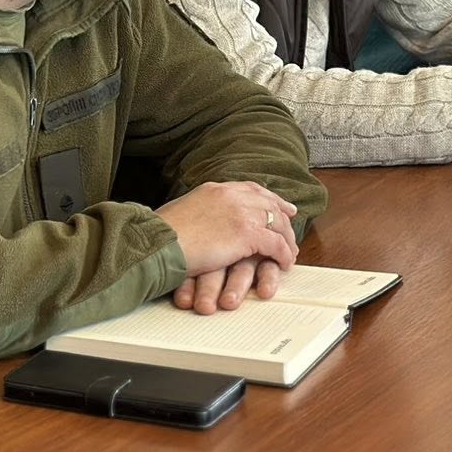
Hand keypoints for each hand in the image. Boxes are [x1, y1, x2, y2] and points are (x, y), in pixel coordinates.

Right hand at [155, 181, 298, 303]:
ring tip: (289, 252)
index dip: (267, 197)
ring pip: (277, 222)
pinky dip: (284, 254)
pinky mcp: (248, 233)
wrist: (159, 243)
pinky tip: (285, 263)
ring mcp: (242, 212)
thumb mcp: (180, 213)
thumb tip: (198, 222)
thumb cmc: (161, 235)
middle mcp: (231, 195)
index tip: (277, 204)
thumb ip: (197, 213)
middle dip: (283, 214)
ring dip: (286, 238)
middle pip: (268, 203)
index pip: (249, 189)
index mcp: (214, 189)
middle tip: (292, 223)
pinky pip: (276, 243)